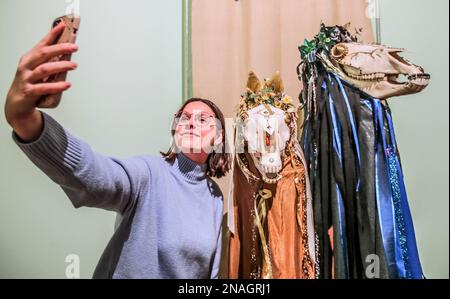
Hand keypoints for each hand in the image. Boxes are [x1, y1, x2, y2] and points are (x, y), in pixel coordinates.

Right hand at [4, 21, 78, 141]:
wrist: (16, 104)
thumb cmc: (30, 83)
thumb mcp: (39, 69)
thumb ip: (50, 60)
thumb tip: (66, 49)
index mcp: (29, 59)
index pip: (42, 44)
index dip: (52, 34)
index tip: (63, 26)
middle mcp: (26, 66)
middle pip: (43, 54)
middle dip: (59, 48)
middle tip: (74, 47)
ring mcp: (27, 79)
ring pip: (44, 69)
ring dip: (60, 66)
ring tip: (74, 65)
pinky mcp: (29, 92)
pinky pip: (44, 88)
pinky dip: (56, 86)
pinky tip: (67, 84)